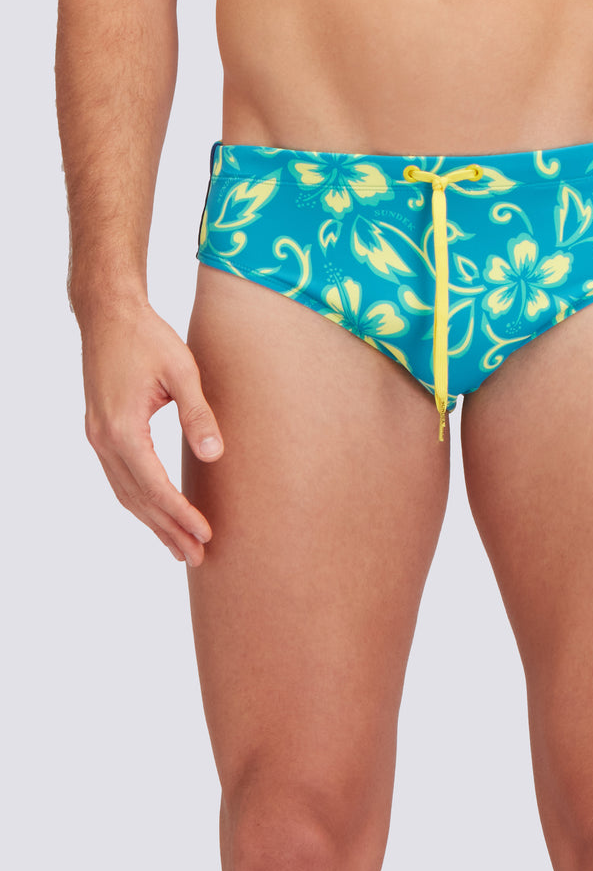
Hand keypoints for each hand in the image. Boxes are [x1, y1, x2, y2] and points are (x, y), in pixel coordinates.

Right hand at [79, 299, 223, 566]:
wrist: (107, 313)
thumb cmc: (148, 337)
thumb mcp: (182, 371)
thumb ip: (198, 415)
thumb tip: (215, 456)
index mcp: (122, 429)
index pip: (154, 487)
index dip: (180, 515)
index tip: (206, 535)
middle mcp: (104, 439)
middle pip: (138, 499)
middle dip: (168, 530)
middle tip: (197, 557)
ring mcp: (97, 437)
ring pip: (125, 493)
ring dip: (152, 522)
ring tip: (179, 548)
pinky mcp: (100, 431)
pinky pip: (119, 478)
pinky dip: (139, 502)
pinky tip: (156, 514)